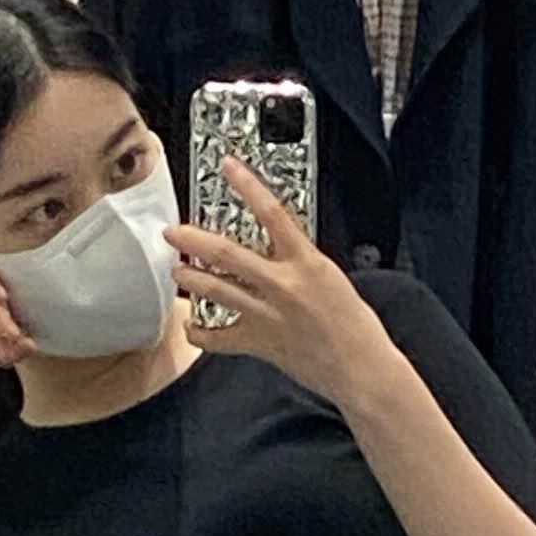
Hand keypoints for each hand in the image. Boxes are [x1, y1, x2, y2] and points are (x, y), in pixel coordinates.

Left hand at [169, 161, 393, 405]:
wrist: (361, 368)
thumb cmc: (355, 325)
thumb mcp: (331, 277)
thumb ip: (301, 262)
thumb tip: (277, 250)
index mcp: (307, 263)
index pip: (273, 214)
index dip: (248, 187)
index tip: (228, 167)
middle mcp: (282, 285)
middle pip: (227, 254)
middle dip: (193, 240)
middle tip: (173, 232)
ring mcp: (267, 314)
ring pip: (216, 290)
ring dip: (191, 278)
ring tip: (178, 271)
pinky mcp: (260, 343)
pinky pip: (218, 338)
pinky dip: (200, 334)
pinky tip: (192, 328)